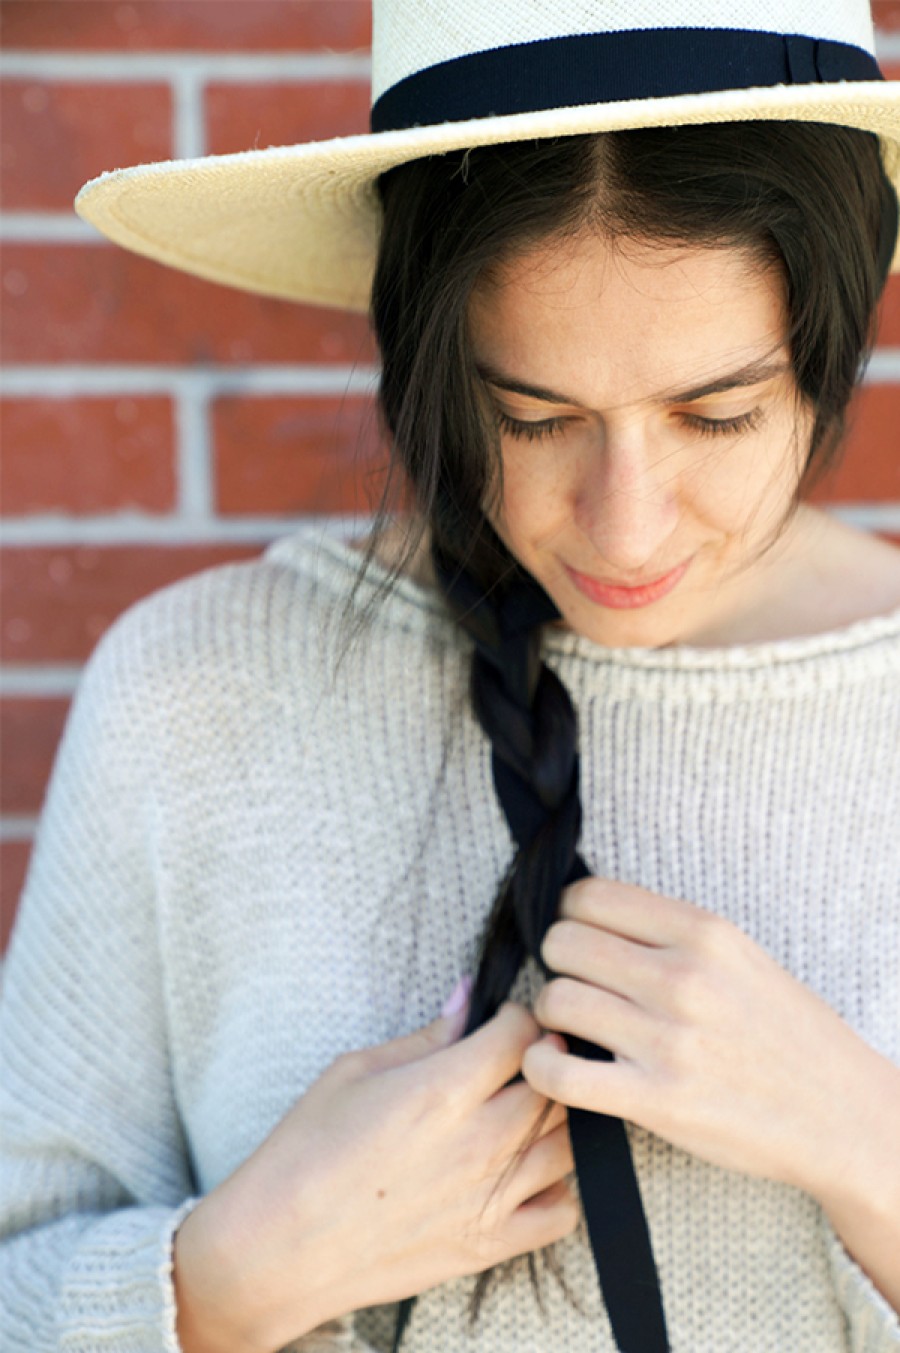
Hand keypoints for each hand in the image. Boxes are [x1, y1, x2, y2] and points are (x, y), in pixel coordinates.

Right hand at [175, 994, 575, 1352]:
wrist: (278, 1246)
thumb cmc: (305, 1151)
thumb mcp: (354, 1070)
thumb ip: (425, 1036)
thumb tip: (464, 999)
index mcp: (444, 1089)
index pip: (522, 1035)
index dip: (520, 1016)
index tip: (506, 1019)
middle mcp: (479, 1141)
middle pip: (555, 1084)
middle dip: (546, 1060)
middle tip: (522, 1058)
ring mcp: (491, 1198)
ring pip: (570, 1142)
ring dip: (558, 1117)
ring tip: (526, 1109)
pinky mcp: (490, 1244)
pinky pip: (562, 1211)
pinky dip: (558, 1186)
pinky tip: (528, 1171)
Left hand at [522, 876, 883, 1198]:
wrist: (841, 1114)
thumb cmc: (787, 1034)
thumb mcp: (740, 956)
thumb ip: (672, 934)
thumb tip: (592, 915)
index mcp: (704, 933)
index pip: (590, 895)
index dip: (570, 915)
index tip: (580, 937)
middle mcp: (683, 978)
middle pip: (564, 942)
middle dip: (560, 963)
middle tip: (579, 985)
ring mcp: (668, 1039)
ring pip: (555, 999)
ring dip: (552, 1014)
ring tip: (573, 1027)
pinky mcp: (656, 1100)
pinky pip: (558, 1072)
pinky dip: (541, 1067)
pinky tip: (557, 1063)